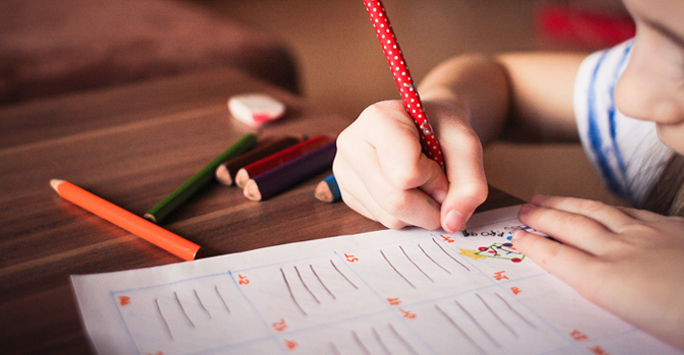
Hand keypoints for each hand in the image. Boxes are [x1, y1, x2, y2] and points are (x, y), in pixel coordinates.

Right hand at [333, 99, 487, 231]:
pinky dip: (405, 214)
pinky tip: (406, 189)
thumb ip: (470, 183)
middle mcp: (351, 144)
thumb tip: (451, 223)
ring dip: (419, 211)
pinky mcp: (347, 194)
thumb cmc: (442, 129)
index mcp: (377, 119)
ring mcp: (344, 171)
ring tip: (422, 183)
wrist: (425, 125)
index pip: (406, 173)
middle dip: (430, 205)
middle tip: (440, 186)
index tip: (440, 164)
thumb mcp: (466, 145)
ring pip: (390, 217)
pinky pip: (382, 221)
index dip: (434, 179)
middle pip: (395, 201)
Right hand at [513, 195, 683, 348]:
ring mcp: (648, 235)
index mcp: (608, 282)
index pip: (559, 258)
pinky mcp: (672, 228)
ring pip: (597, 212)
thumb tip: (594, 293)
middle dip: (543, 217)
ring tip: (548, 198)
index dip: (535, 245)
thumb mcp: (642, 328)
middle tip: (524, 209)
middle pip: (572, 227)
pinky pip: (630, 211)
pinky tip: (603, 206)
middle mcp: (621, 252)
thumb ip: (611, 302)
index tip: (517, 237)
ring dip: (567, 204)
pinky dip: (608, 207)